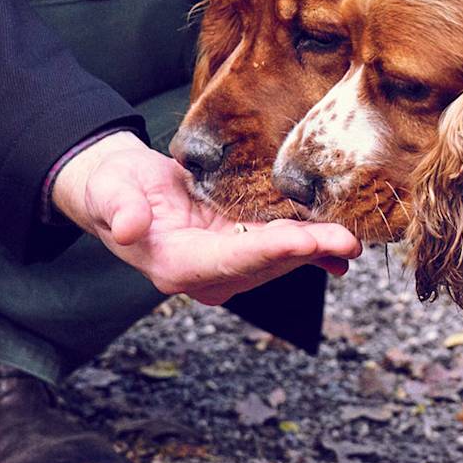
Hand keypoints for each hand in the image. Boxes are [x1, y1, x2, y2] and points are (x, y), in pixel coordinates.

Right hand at [52, 132, 360, 303]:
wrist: (121, 188)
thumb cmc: (113, 188)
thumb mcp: (109, 192)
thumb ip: (120, 210)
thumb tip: (130, 229)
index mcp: (176, 266)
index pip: (231, 260)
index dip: (269, 251)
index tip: (304, 241)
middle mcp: (208, 274)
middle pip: (266, 263)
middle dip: (308, 252)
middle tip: (347, 240)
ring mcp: (228, 264)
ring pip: (280, 258)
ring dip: (318, 250)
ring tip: (354, 238)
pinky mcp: (241, 247)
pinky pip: (282, 251)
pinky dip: (314, 251)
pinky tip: (343, 253)